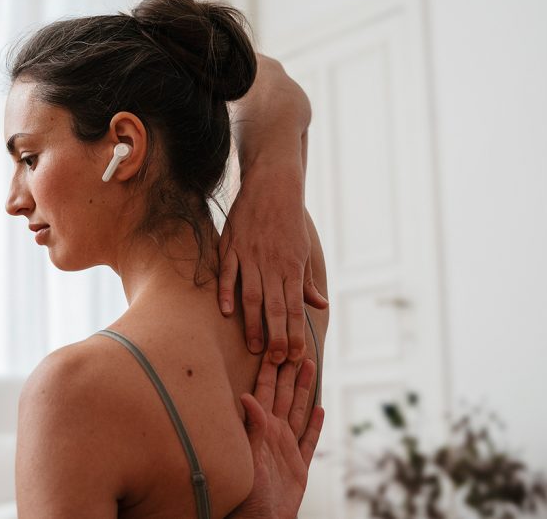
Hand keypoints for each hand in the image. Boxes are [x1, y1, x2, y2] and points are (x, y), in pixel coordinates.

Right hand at [218, 168, 328, 363]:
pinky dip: (227, 292)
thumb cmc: (289, 220)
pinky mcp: (232, 245)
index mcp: (292, 267)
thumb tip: (320, 305)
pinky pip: (229, 272)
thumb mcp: (303, 249)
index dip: (295, 333)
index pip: (295, 308)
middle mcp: (273, 264)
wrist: (273, 184)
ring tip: (254, 346)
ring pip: (253, 295)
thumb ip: (306, 281)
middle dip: (277, 336)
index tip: (295, 356)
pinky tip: (226, 312)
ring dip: (254, 323)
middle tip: (276, 362)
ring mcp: (251, 255)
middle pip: (275, 307)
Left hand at [227, 359, 324, 518]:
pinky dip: (315, 425)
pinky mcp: (299, 466)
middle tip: (295, 346)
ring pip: (298, 411)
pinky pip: (309, 441)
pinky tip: (321, 409)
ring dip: (304, 389)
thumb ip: (251, 429)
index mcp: (260, 430)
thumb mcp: (248, 458)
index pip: (265, 393)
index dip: (269, 371)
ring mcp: (286, 449)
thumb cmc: (247, 495)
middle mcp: (273, 435)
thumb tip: (245, 397)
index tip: (272, 347)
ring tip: (310, 366)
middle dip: (289, 371)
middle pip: (284, 396)